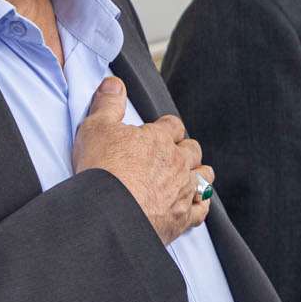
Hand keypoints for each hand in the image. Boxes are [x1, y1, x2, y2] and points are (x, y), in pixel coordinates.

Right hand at [72, 78, 211, 244]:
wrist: (109, 214)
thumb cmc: (101, 170)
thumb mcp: (96, 128)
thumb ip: (107, 104)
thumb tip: (114, 83)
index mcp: (159, 139)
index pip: (173, 125)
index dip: (166, 127)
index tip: (158, 131)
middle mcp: (177, 163)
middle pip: (192, 150)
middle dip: (185, 150)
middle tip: (172, 154)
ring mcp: (183, 191)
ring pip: (204, 176)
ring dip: (198, 173)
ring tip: (187, 175)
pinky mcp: (182, 218)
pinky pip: (202, 209)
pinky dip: (200, 205)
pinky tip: (195, 205)